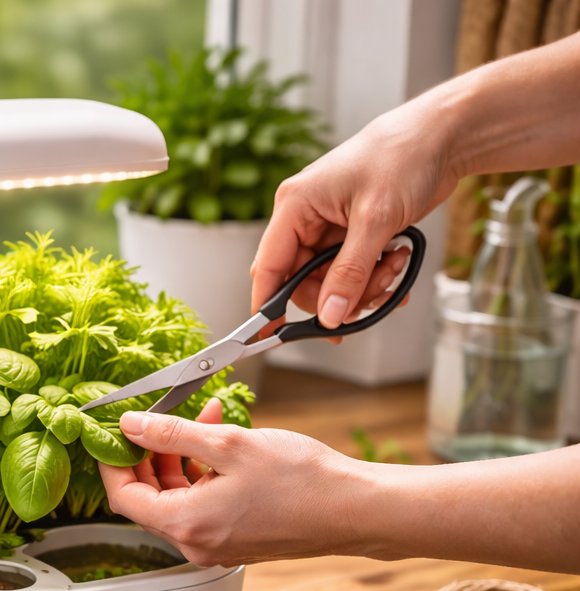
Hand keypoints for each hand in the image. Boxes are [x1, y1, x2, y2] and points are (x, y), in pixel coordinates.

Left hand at [98, 400, 362, 565]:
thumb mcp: (228, 444)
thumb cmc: (302, 482)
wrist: (357, 510)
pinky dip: (204, 474)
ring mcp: (216, 544)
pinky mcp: (236, 538)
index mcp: (185, 524)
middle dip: (152, 454)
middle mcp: (196, 543)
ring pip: (177, 498)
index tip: (114, 434)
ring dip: (181, 458)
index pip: (123, 496)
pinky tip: (222, 442)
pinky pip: (203, 505)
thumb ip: (172, 435)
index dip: (113, 462)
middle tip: (162, 419)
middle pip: (148, 498)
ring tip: (204, 419)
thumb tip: (132, 426)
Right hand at [251, 100, 454, 331]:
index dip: (267, 304)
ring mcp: (329, 225)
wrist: (442, 136)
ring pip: (331, 280)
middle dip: (336, 296)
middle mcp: (306, 217)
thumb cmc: (402, 157)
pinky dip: (373, 277)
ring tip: (392, 271)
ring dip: (362, 287)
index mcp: (295, 206)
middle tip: (368, 300)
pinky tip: (396, 265)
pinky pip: (352, 270)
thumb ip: (349, 273)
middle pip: (302, 281)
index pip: (269, 266)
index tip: (271, 335)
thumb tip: (330, 314)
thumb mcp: (374, 221)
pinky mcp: (352, 231)